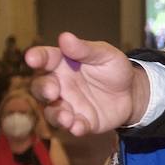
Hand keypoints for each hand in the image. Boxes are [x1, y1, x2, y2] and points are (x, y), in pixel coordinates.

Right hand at [26, 32, 147, 134]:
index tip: (32, 58)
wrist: (133, 93)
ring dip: (56, 115)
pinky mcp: (81, 121)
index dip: (37, 57)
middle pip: (41, 87)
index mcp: (62, 63)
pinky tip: (79, 127)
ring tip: (66, 117)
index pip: (45, 59)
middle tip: (52, 90)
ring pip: (52, 111)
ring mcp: (68, 105)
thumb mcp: (106, 55)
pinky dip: (74, 128)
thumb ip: (86, 49)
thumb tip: (64, 37)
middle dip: (43, 89)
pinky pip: (73, 127)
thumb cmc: (114, 69)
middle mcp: (60, 85)